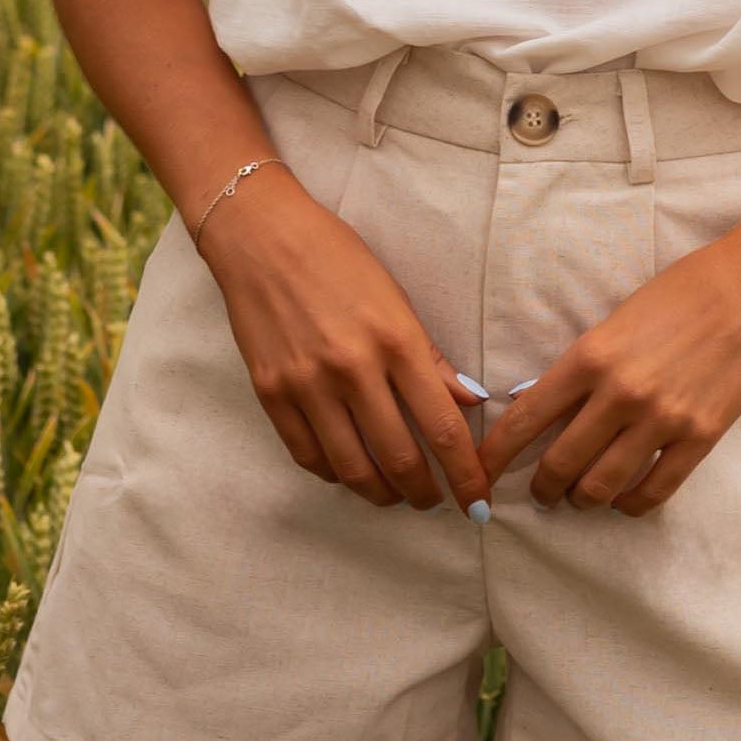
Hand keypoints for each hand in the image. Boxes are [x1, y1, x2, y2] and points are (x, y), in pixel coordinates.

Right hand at [198, 172, 488, 513]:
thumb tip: (471, 402)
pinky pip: (308, 455)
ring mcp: (307, 385)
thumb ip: (432, 358)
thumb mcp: (397, 300)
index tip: (478, 502)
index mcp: (396, 341)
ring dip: (381, 494)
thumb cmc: (338, 260)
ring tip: (395, 495)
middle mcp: (353, 369)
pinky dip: (335, 474)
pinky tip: (350, 471)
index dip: (466, 475)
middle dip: (425, 494)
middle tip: (435, 501)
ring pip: (352, 469)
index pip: (443, 428)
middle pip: (400, 459)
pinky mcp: (271, 393)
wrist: (262, 238)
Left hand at [475, 218, 740, 516]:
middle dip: (541, 487)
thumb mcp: (616, 320)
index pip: (525, 418)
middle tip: (540, 493)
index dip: (495, 454)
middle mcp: (620, 393)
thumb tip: (549, 407)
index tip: (479, 473)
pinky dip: (630, 505)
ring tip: (581, 497)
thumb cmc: (683, 292)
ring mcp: (661, 420)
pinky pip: (653, 492)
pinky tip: (624, 501)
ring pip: (601, 486)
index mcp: (591, 356)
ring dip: (582, 499)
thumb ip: (584, 367)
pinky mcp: (700, 438)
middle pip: (560, 463)